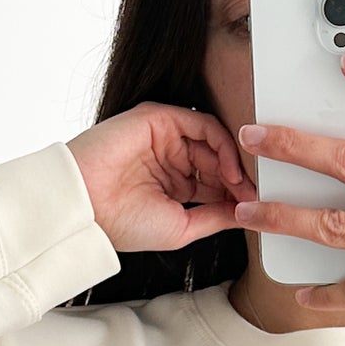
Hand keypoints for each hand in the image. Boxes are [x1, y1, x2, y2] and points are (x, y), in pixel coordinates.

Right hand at [67, 104, 255, 254]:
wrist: (88, 208)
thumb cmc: (123, 223)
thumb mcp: (182, 227)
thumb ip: (215, 217)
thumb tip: (247, 215)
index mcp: (172, 184)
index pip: (215, 183)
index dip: (236, 194)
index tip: (256, 209)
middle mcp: (170, 159)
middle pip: (217, 161)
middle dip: (239, 179)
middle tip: (256, 196)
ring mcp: (165, 138)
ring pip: (213, 141)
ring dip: (234, 161)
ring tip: (244, 184)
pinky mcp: (159, 118)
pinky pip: (202, 123)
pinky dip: (222, 143)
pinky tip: (230, 168)